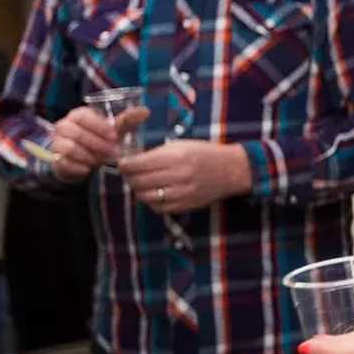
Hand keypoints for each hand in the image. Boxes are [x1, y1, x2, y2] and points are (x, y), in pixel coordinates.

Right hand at [49, 106, 144, 181]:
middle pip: (76, 133)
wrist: (82, 160)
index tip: (114, 136)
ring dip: (88, 155)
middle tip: (113, 152)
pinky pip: (64, 163)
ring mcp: (57, 143)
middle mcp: (63, 126)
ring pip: (69, 148)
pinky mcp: (55, 159)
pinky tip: (88, 169)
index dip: (99, 126)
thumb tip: (146, 111)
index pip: (83, 116)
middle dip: (97, 144)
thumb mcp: (114, 130)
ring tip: (101, 160)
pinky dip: (78, 166)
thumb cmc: (100, 140)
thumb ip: (128, 120)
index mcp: (77, 115)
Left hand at [120, 141, 252, 213]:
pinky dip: (151, 201)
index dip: (125, 165)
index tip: (122, 164)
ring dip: (138, 190)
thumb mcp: (182, 145)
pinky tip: (154, 194)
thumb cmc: (206, 153)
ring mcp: (181, 193)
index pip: (138, 164)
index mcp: (176, 156)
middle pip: (139, 181)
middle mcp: (177, 176)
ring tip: (140, 184)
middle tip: (129, 174)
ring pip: (146, 196)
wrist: (231, 170)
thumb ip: (158, 153)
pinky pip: (158, 207)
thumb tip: (134, 161)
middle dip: (129, 178)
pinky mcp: (185, 206)